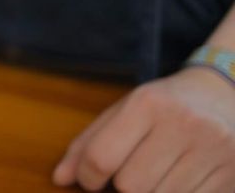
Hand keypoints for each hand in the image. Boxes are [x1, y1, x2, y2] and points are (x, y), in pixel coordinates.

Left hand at [53, 67, 234, 191]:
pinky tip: (176, 181)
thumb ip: (88, 143)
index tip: (89, 180)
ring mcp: (212, 150)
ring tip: (152, 175)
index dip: (87, 178)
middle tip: (126, 175)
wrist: (226, 94)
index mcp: (148, 103)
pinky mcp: (231, 173)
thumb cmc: (165, 105)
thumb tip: (59, 178)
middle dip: (120, 187)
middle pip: (131, 186)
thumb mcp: (123, 110)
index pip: (101, 157)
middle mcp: (182, 124)